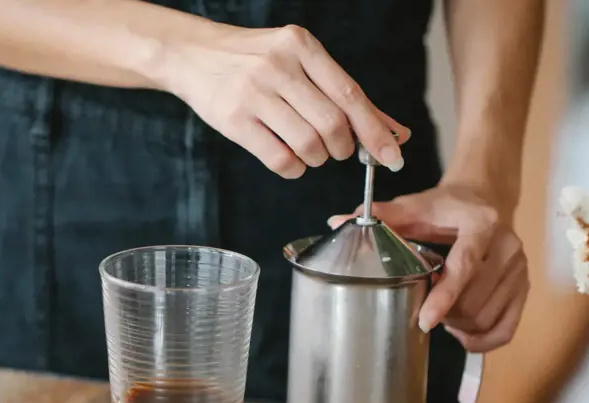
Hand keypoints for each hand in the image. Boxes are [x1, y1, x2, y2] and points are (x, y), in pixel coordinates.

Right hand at [166, 22, 409, 177]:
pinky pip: (279, 158)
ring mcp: (254, 92)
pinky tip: (291, 162)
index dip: (375, 132)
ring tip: (309, 152)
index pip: (350, 95)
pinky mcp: (234, 119)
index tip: (393, 157)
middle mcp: (280, 66)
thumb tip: (394, 132)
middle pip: (332, 124)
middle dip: (342, 148)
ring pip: (308, 144)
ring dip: (316, 159)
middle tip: (334, 150)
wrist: (194, 55)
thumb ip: (344, 96)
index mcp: (302, 47)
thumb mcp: (300, 64)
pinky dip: (293, 169)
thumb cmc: (255, 62)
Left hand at [328, 185, 529, 351]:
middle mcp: (507, 246)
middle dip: (444, 313)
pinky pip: (505, 329)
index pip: (464, 267)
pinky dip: (482, 340)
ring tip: (442, 314)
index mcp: (481, 224)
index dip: (443, 297)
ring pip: (485, 318)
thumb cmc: (444, 207)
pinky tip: (462, 334)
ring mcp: (520, 269)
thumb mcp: (414, 207)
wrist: (484, 199)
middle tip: (425, 308)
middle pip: (473, 301)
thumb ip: (381, 217)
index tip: (424, 321)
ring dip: (459, 326)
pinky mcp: (524, 286)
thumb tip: (337, 222)